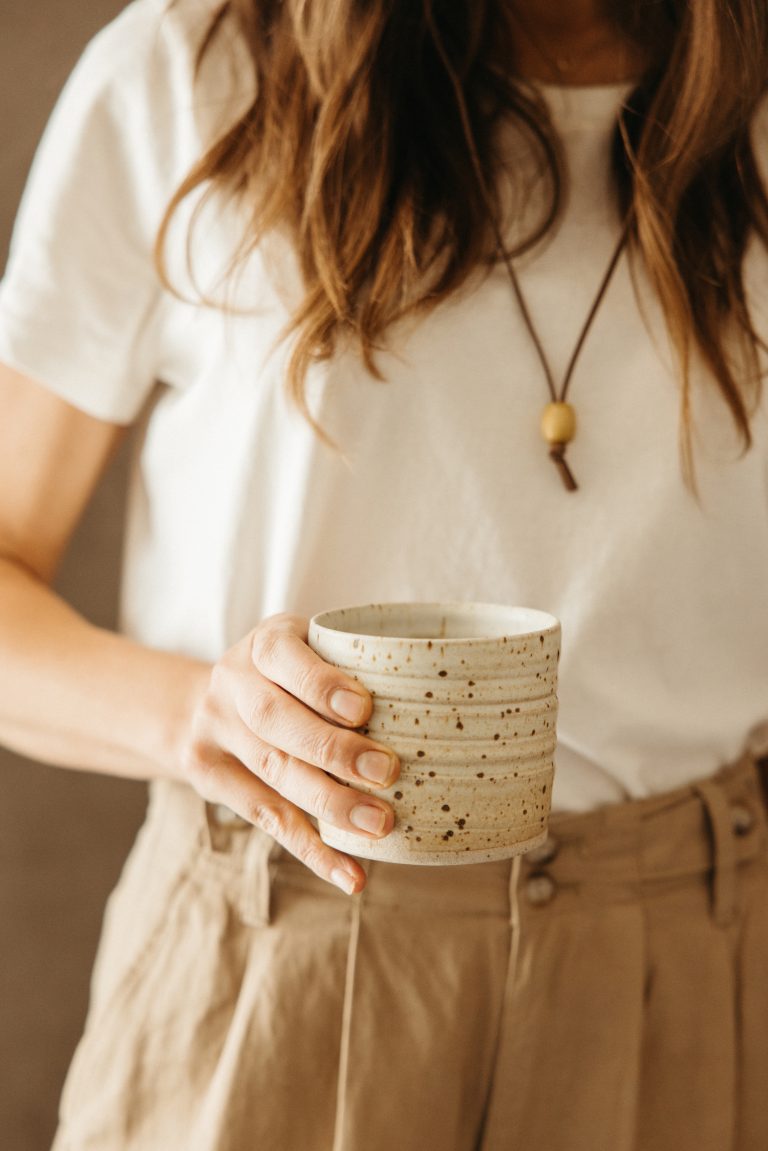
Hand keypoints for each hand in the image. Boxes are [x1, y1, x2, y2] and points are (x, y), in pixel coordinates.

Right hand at [181, 613, 398, 893]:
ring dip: (328, 803)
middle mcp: (232, 682)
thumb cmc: (290, 675)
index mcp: (264, 642)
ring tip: (378, 825)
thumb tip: (440, 701)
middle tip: (386, 773)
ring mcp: (215, 730)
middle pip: (275, 719)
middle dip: (332, 750)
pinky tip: (351, 874)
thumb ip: (356, 665)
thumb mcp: (313, 648)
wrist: (202, 700)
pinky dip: (313, 850)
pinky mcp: (210, 776)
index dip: (321, 685)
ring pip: (272, 771)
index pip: (283, 656)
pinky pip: (265, 817)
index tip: (364, 709)